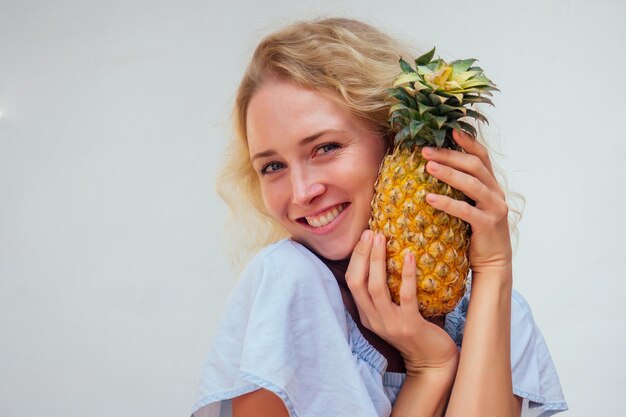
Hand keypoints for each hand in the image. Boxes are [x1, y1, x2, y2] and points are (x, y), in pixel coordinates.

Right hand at [346, 230, 458, 375]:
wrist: (433, 362)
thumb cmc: (416, 331)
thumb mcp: (393, 312)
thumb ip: (387, 292)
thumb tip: (389, 256)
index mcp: (367, 315)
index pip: (352, 282)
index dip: (356, 258)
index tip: (364, 237)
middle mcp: (373, 319)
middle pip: (358, 282)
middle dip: (362, 255)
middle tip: (371, 232)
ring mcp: (390, 324)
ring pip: (376, 288)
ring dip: (377, 260)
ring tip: (383, 239)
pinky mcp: (409, 325)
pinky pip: (405, 296)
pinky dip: (406, 274)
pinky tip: (410, 256)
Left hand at [422, 129, 511, 273]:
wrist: (492, 263)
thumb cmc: (475, 233)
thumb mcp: (471, 206)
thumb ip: (461, 190)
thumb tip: (433, 170)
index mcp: (491, 185)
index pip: (482, 157)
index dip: (468, 142)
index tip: (450, 130)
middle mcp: (496, 193)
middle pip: (474, 166)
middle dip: (450, 155)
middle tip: (425, 150)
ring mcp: (494, 208)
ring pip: (472, 184)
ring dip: (448, 174)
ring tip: (428, 167)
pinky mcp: (488, 225)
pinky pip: (466, 210)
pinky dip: (448, 203)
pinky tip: (430, 198)